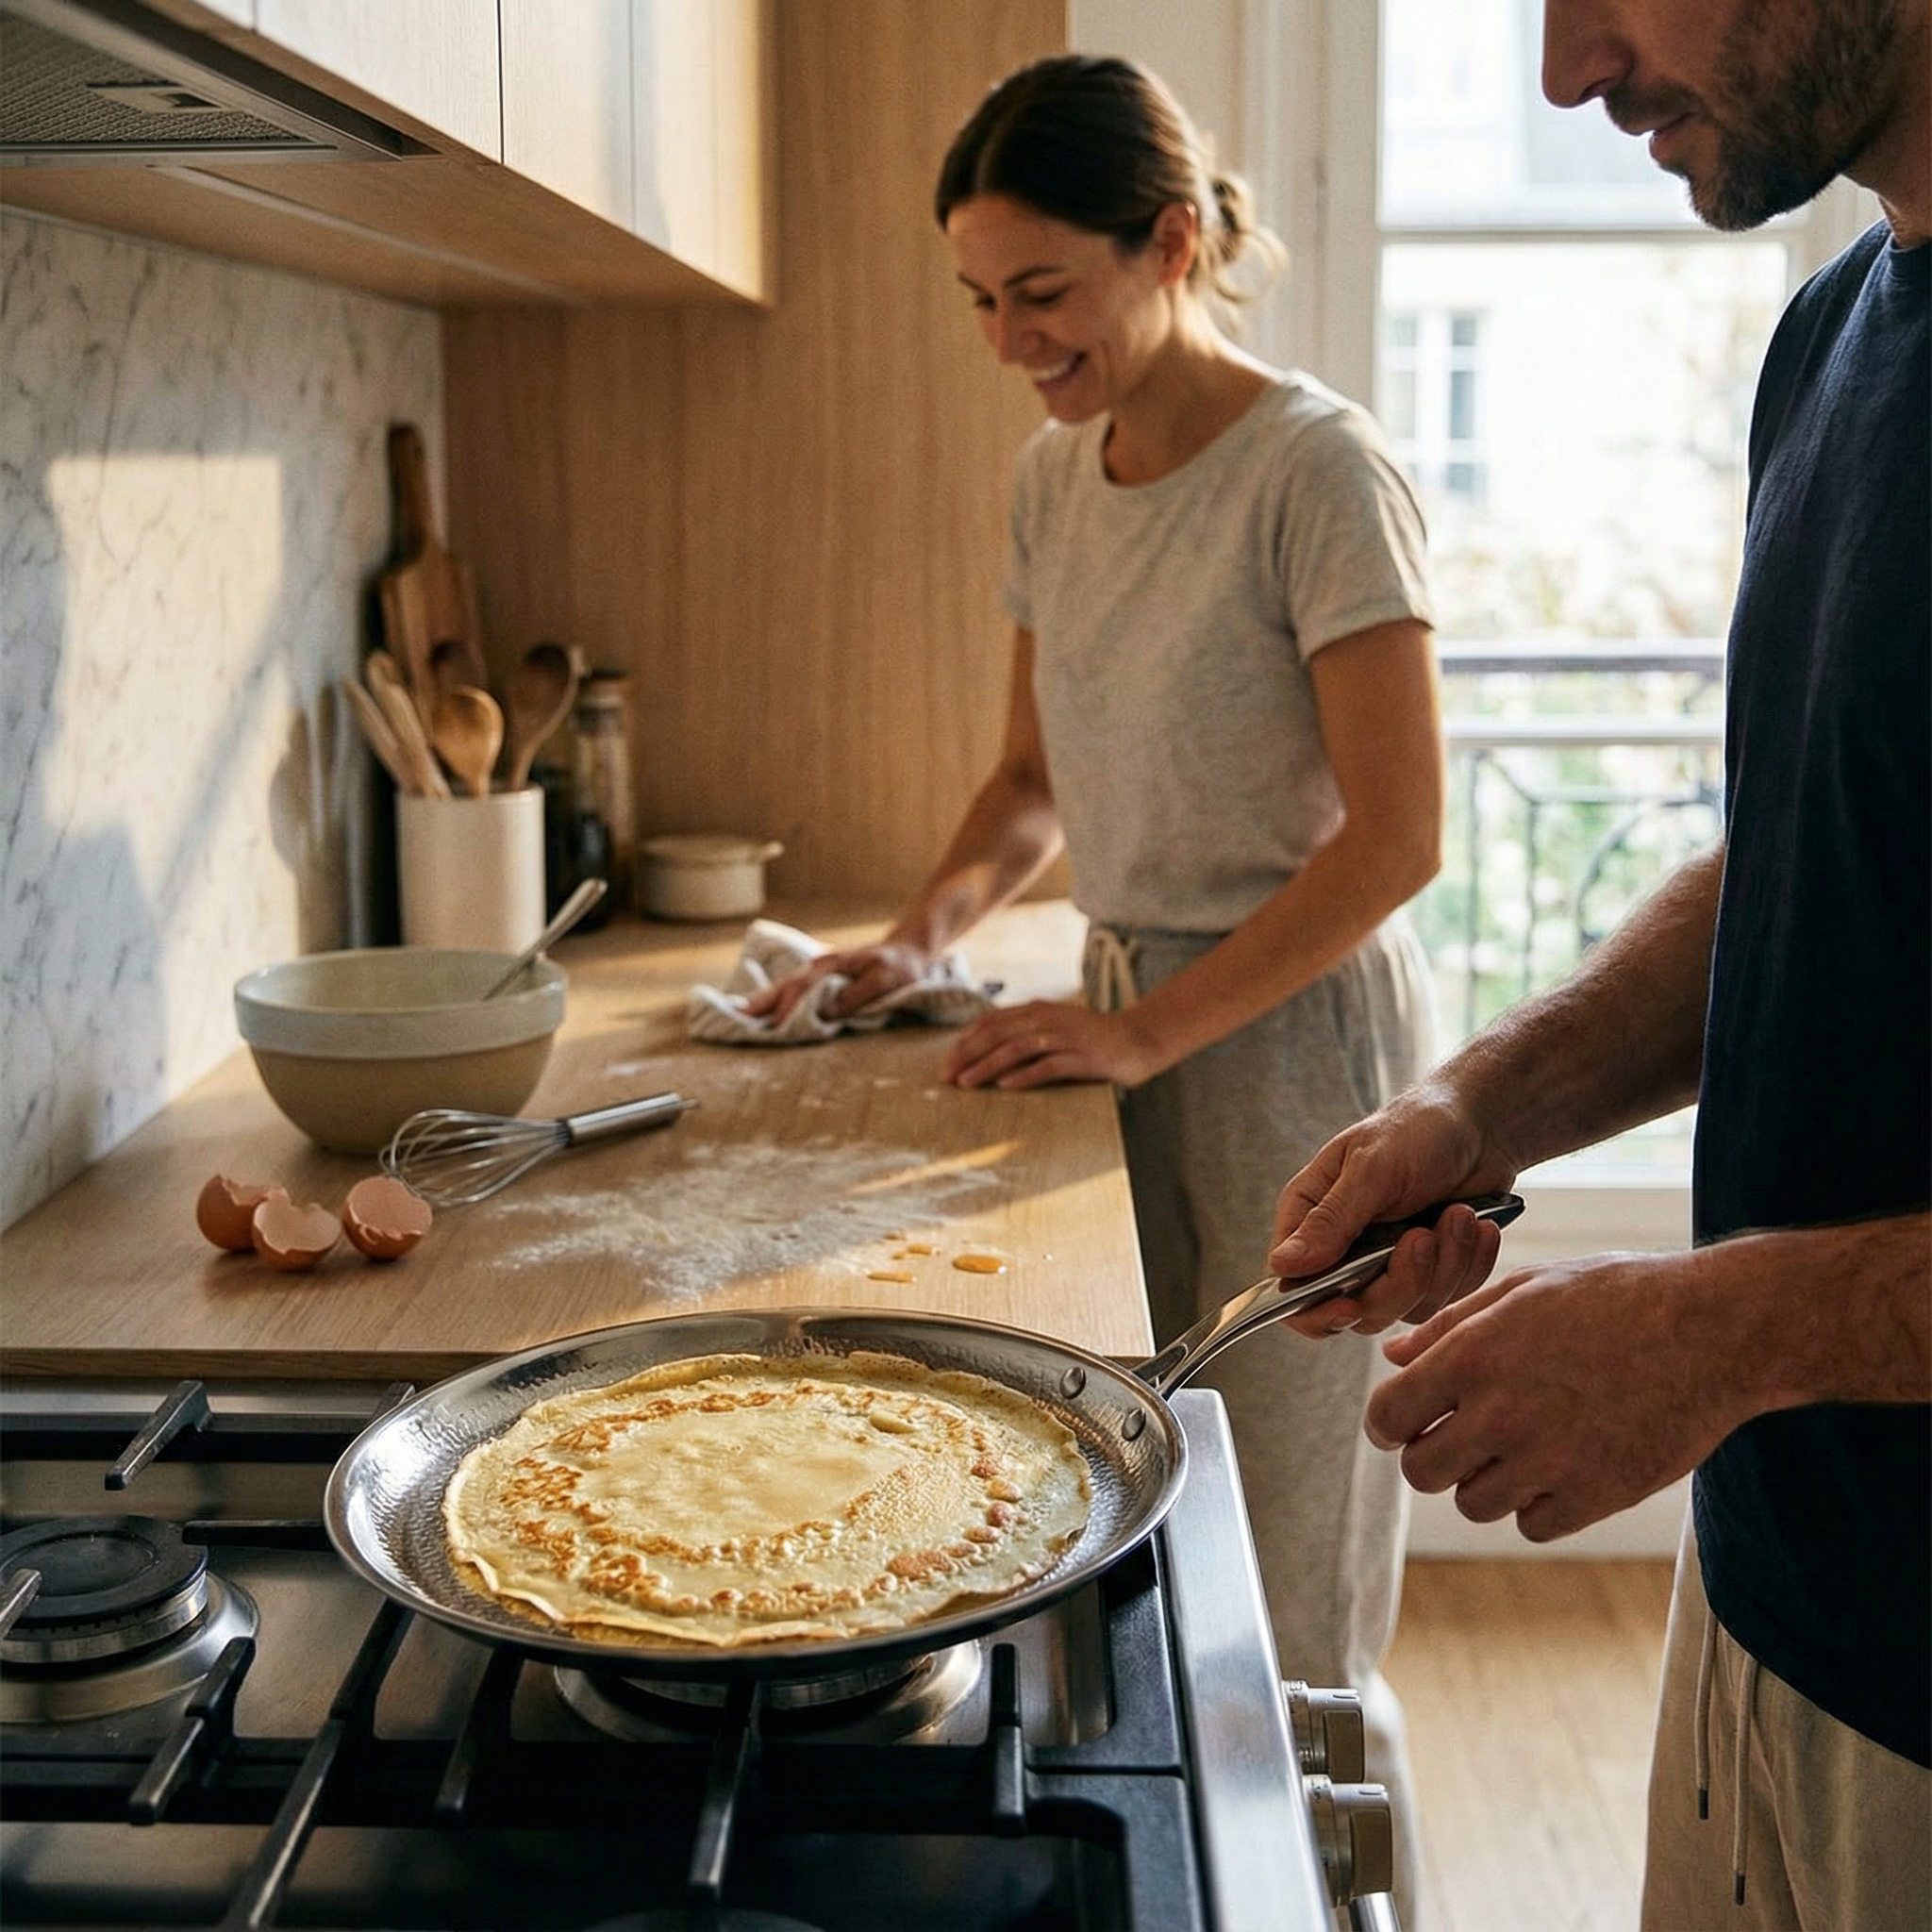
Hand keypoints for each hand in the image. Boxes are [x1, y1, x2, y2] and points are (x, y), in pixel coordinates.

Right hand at [739, 941, 930, 1025]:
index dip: (786, 1008)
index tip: (773, 1027)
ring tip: (739, 1017)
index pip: (801, 988)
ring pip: (785, 988)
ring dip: (762, 1002)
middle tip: (734, 1020)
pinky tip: (764, 1012)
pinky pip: (794, 991)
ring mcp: (819, 972)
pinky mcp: (822, 981)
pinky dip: (776, 1001)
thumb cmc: (899, 967)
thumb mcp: (884, 980)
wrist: (908, 950)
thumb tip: (825, 1012)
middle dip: (759, 1003)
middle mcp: (819, 967)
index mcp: (831, 965)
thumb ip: (856, 995)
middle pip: (783, 986)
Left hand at [942, 999, 1156, 1088]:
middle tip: (946, 1076)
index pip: (993, 1021)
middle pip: (999, 1034)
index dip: (967, 1040)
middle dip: (968, 1054)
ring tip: (966, 1083)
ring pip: (1017, 1048)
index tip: (947, 1061)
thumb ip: (1028, 1033)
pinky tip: (1005, 1086)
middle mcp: (1049, 1019)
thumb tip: (991, 1049)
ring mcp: (1066, 1037)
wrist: (1139, 1039)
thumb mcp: (1057, 1028)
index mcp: (1038, 1010)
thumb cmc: (1094, 1039)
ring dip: (987, 1065)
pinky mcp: (1083, 1057)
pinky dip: (1025, 1075)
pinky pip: (1049, 1065)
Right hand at [1268, 1082, 1517, 1336]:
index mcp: (1311, 1217)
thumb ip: (1331, 1220)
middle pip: (1356, 1309)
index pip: (1292, 1286)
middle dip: (1399, 1281)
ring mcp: (1387, 1265)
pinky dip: (1468, 1266)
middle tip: (1423, 1236)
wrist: (1481, 1126)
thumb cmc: (1416, 1130)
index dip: (1314, 1310)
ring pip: (1405, 1308)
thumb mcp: (1371, 1168)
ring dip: (1442, 1266)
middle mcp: (1343, 1249)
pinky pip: (1446, 1299)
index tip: (1350, 1307)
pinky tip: (1478, 1228)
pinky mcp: (1430, 1273)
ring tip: (1460, 1215)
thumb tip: (1283, 1265)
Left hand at [1363, 1249, 1740, 1540]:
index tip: (1402, 1423)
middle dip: (1431, 1454)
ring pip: (1473, 1502)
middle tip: (1460, 1434)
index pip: (1389, 1415)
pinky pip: (1530, 1524)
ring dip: (1485, 1480)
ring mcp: (1549, 1460)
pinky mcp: (1596, 1496)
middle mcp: (1502, 1412)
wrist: (1715, 1329)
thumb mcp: (1525, 1289)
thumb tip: (1393, 1358)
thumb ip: (1451, 1328)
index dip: (1388, 1423)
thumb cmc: (1617, 1295)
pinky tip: (1559, 1466)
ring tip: (1521, 1443)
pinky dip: (1536, 1504)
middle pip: (1421, 1471)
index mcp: (1475, 1355)